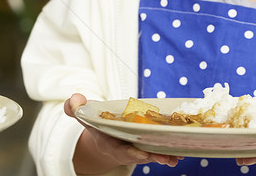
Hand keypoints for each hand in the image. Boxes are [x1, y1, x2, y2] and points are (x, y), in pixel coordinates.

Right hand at [65, 93, 180, 174]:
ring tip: (176, 157)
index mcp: (109, 142)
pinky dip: (169, 151)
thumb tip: (75, 99)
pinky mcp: (147, 145)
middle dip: (152, 156)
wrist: (105, 133)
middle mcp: (125, 148)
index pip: (119, 149)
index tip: (141, 152)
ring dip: (164, 156)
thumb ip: (76, 107)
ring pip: (152, 153)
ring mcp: (137, 148)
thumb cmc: (96, 122)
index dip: (130, 152)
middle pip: (140, 154)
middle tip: (165, 157)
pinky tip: (181, 151)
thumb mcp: (85, 114)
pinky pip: (159, 148)